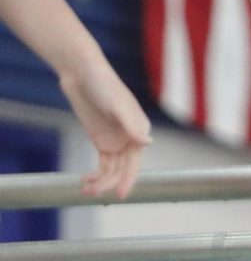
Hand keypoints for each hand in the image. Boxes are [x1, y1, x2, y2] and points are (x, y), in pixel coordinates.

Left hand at [58, 61, 150, 198]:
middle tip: (94, 193)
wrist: (83, 74)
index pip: (135, 161)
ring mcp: (115, 140)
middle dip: (111, 183)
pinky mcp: (102, 140)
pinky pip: (102, 164)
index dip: (129, 178)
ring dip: (101, 181)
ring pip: (112, 169)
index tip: (120, 195)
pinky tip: (84, 180)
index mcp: (138, 129)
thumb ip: (132, 124)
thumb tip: (148, 142)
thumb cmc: (104, 85)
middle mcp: (129, 137)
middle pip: (123, 168)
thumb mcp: (117, 105)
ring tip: (85, 189)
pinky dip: (95, 175)